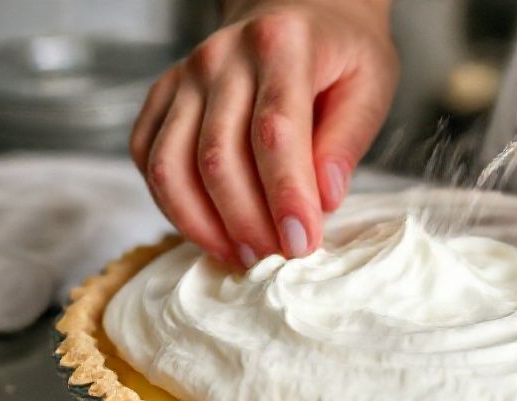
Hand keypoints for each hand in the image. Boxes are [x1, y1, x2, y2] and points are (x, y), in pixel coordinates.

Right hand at [130, 0, 397, 265]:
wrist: (298, 10)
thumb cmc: (339, 53)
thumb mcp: (370, 84)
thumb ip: (348, 140)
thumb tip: (323, 201)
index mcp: (281, 44)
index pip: (275, 132)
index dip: (286, 196)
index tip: (301, 244)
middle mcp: (221, 56)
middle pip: (218, 157)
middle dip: (247, 222)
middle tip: (277, 259)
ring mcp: (183, 76)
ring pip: (171, 166)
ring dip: (204, 226)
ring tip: (243, 255)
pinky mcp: (161, 97)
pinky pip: (146, 159)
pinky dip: (172, 206)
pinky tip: (210, 230)